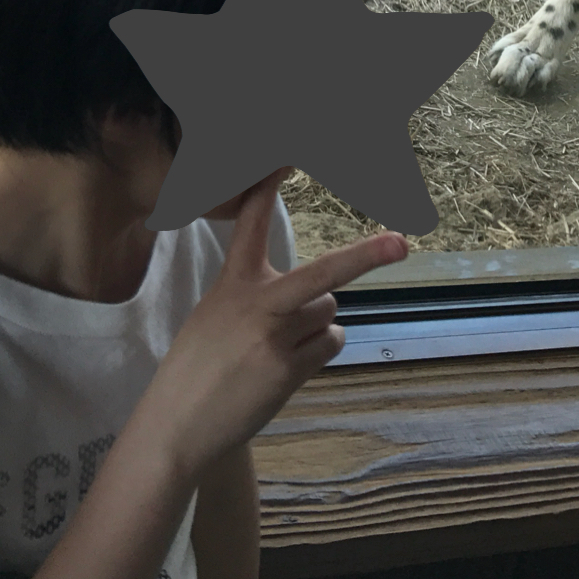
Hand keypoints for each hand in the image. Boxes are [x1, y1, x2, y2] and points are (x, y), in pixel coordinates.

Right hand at [132, 169, 404, 480]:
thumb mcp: (214, 315)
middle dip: (366, 256)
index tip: (290, 155)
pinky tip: (287, 367)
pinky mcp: (287, 370)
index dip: (271, 184)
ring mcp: (275, 337)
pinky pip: (329, 343)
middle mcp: (256, 302)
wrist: (177, 423)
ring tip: (278, 348)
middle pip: (324, 272)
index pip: (252, 221)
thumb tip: (321, 302)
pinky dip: (319, 351)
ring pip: (328, 312)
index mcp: (232, 282)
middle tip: (401, 243)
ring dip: (317, 324)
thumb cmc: (195, 369)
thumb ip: (257, 298)